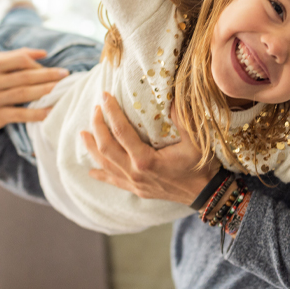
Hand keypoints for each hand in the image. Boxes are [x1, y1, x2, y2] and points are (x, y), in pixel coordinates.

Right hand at [0, 49, 69, 134]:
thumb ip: (16, 56)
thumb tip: (43, 53)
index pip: (20, 61)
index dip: (39, 64)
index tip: (56, 70)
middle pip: (24, 77)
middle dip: (48, 77)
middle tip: (66, 77)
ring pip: (24, 94)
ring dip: (45, 92)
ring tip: (61, 91)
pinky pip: (20, 115)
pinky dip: (36, 113)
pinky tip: (50, 111)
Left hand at [79, 92, 215, 204]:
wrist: (207, 193)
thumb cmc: (202, 165)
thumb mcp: (195, 139)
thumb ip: (180, 117)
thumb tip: (169, 95)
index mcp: (146, 160)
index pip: (121, 132)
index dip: (110, 112)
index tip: (104, 96)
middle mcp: (135, 173)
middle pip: (106, 148)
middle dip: (97, 126)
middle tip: (95, 110)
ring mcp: (134, 184)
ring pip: (104, 165)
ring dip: (92, 148)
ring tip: (83, 134)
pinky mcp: (137, 190)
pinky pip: (113, 181)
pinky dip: (101, 174)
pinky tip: (91, 171)